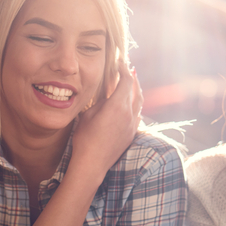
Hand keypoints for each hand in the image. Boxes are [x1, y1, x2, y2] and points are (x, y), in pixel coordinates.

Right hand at [70, 60, 142, 180]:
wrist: (92, 164)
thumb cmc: (85, 139)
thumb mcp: (88, 115)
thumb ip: (100, 102)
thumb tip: (107, 96)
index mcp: (117, 106)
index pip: (125, 81)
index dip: (123, 69)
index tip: (120, 62)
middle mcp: (129, 114)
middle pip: (135, 90)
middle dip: (132, 77)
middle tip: (128, 69)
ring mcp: (132, 125)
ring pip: (139, 102)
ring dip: (136, 90)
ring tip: (133, 83)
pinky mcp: (132, 134)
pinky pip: (138, 114)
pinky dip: (136, 104)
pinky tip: (131, 104)